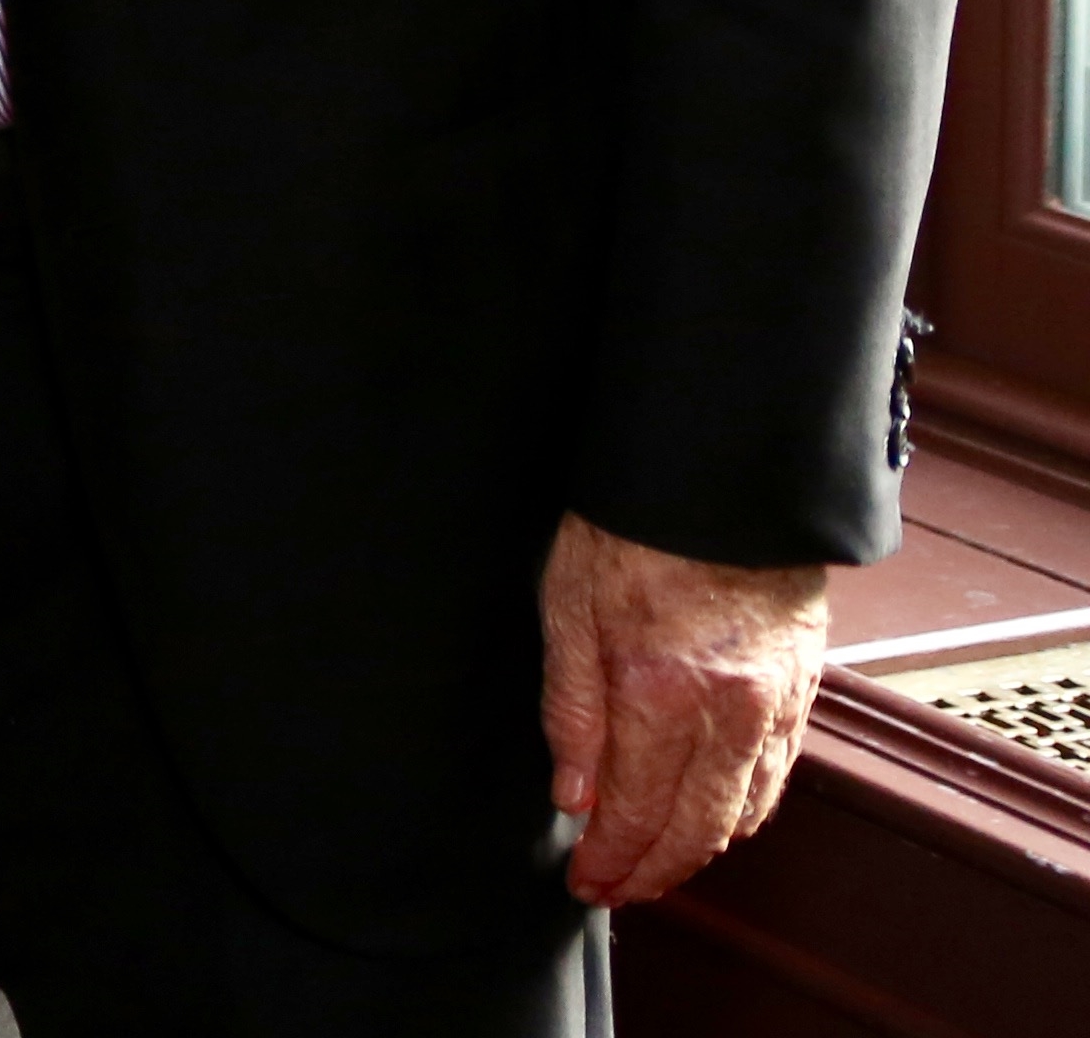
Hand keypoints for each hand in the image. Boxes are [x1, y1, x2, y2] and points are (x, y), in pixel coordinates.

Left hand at [541, 513, 827, 902]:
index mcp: (659, 691)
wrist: (714, 479)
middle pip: (698, 828)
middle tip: (616, 890)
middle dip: (655, 872)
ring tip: (657, 864)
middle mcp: (728, 710)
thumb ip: (571, 711)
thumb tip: (574, 796)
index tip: (587, 881)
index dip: (612, 858)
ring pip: (744, 810)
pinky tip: (713, 816)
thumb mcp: (567, 611)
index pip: (637, 810)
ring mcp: (773, 702)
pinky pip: (776, 773)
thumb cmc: (626, 531)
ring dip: (700, 849)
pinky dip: (743, 809)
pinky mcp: (801, 686)